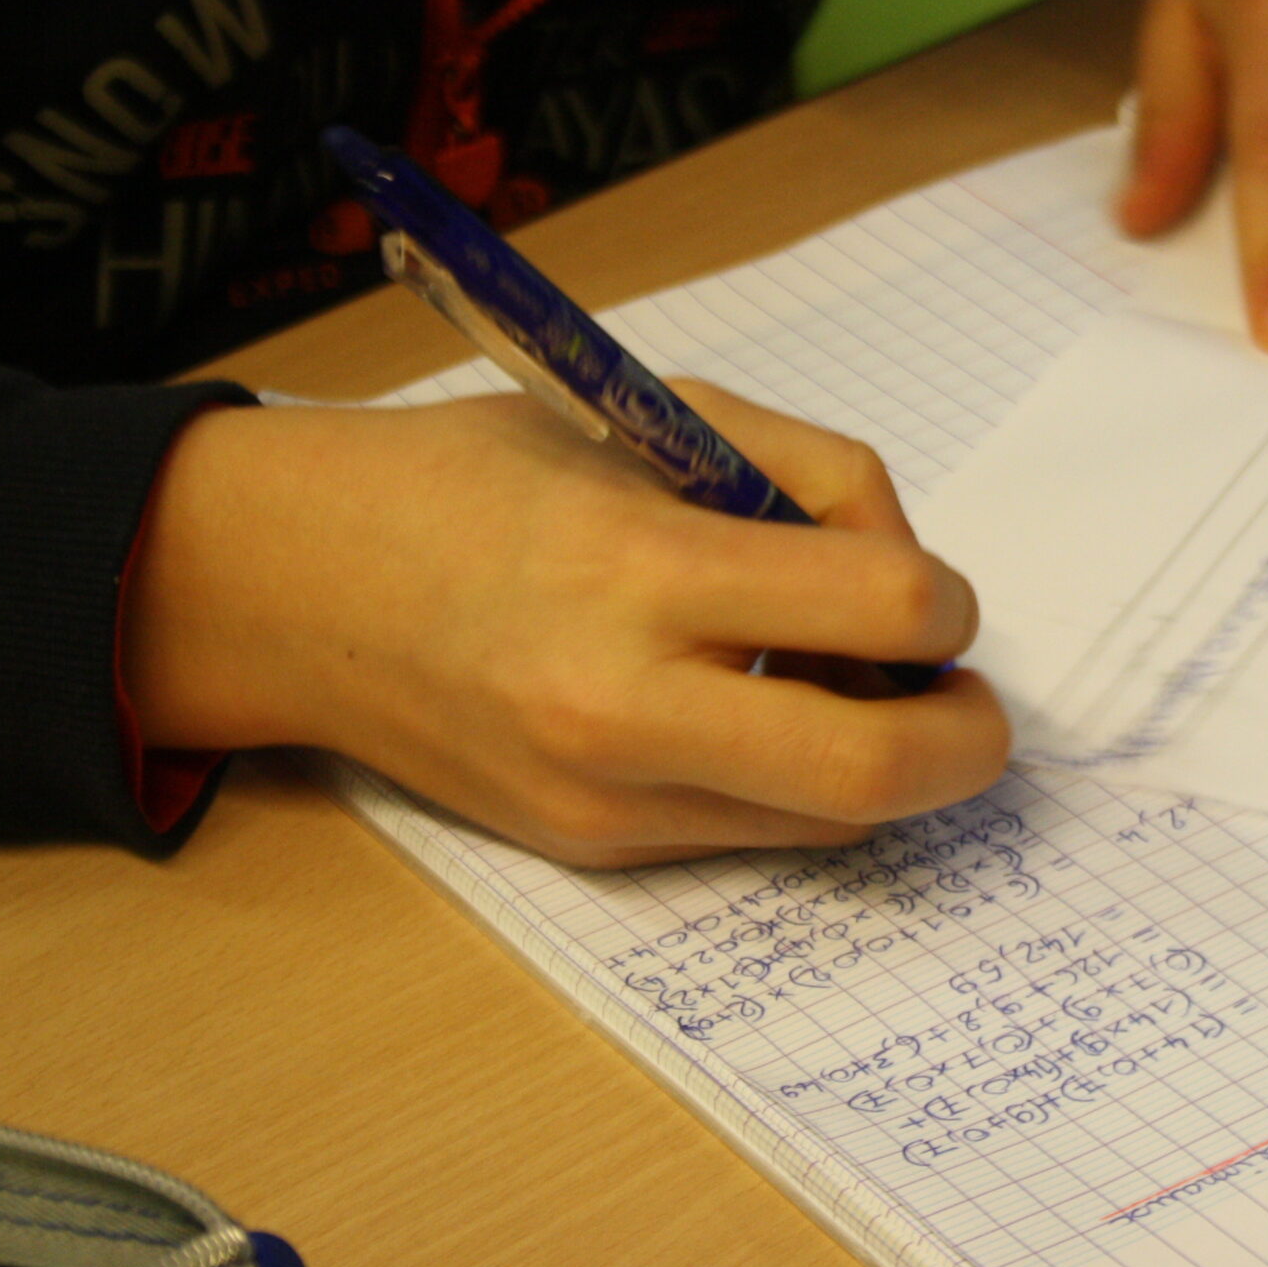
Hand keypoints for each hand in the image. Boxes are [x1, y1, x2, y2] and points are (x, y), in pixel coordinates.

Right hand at [121, 384, 1008, 866]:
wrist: (300, 585)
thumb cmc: (483, 476)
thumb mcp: (656, 416)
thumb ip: (810, 481)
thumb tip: (917, 584)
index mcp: (636, 568)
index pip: (882, 608)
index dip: (947, 601)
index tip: (931, 593)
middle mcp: (620, 707)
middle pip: (878, 770)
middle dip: (967, 737)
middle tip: (966, 695)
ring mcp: (604, 798)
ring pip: (834, 820)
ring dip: (886, 760)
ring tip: (845, 685)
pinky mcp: (592, 850)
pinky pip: (756, 830)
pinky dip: (798, 778)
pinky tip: (757, 709)